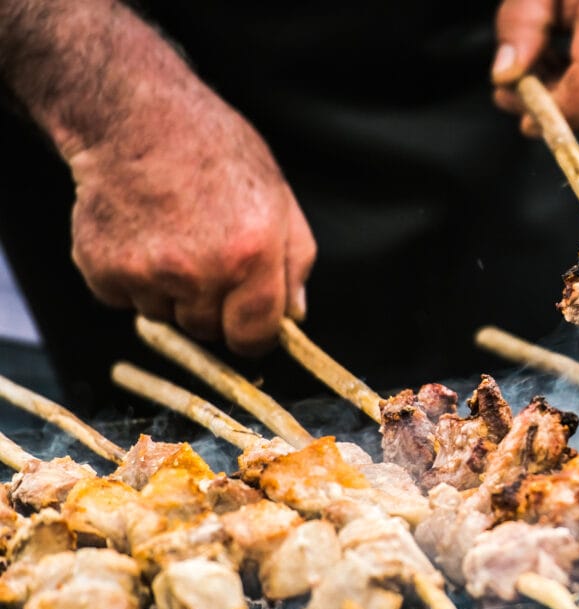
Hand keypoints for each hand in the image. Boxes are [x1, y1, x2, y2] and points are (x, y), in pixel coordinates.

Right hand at [67, 89, 315, 355]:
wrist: (134, 118)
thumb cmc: (214, 151)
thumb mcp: (278, 196)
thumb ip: (294, 262)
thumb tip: (294, 316)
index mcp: (252, 256)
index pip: (253, 337)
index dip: (252, 333)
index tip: (247, 322)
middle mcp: (200, 272)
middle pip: (208, 331)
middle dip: (211, 306)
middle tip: (206, 255)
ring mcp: (148, 274)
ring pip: (165, 318)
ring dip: (170, 292)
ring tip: (172, 237)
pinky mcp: (103, 270)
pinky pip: (124, 300)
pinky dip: (131, 278)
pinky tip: (141, 235)